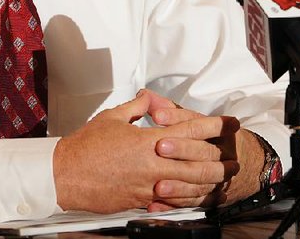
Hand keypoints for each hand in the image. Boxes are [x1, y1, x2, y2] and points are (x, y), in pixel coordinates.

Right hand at [52, 91, 237, 212]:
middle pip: (198, 161)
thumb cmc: (85, 148)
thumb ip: (136, 108)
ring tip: (222, 178)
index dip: (213, 125)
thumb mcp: (112, 118)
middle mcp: (153, 163)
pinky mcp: (141, 201)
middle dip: (219, 158)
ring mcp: (149, 185)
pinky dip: (186, 197)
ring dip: (210, 181)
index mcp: (147, 139)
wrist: (66, 175)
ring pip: (189, 184)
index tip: (228, 123)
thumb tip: (148, 99)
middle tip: (232, 157)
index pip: (189, 129)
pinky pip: (171, 201)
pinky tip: (195, 195)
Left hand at [147, 93, 263, 210]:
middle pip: (202, 150)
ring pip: (201, 179)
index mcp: (218, 130)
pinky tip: (157, 203)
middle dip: (181, 148)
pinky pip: (195, 201)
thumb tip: (146, 96)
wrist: (246, 164)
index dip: (175, 117)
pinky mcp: (212, 194)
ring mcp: (220, 175)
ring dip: (178, 184)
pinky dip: (175, 204)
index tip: (156, 116)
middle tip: (160, 147)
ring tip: (158, 185)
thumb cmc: (211, 139)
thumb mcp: (196, 121)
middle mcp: (221, 151)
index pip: (196, 121)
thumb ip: (170, 111)